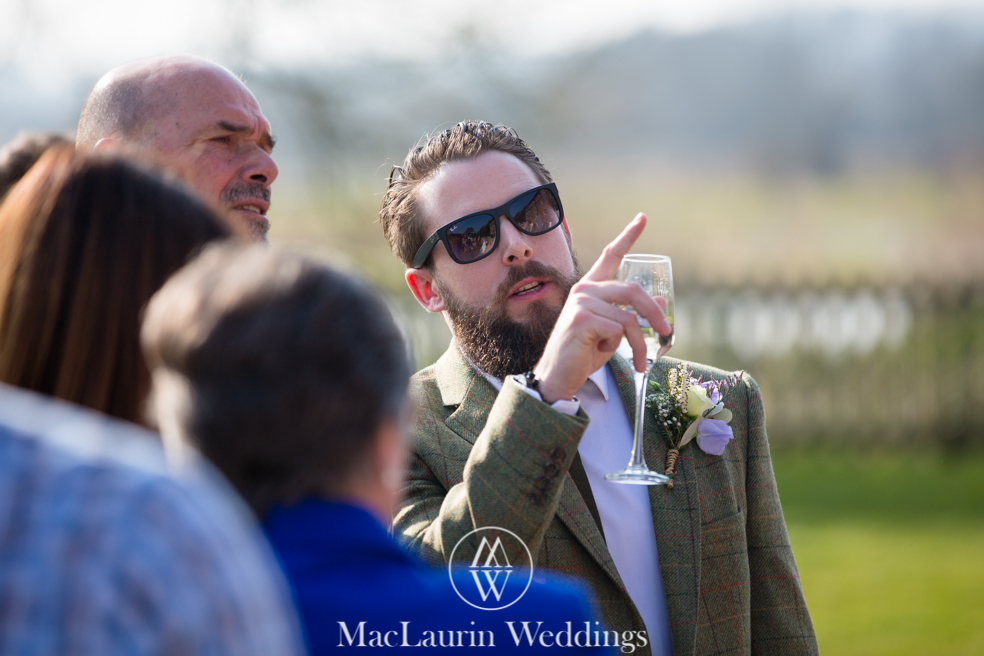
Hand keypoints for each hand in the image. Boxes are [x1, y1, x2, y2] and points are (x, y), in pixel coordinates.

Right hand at [533, 213, 671, 403]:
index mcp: (590, 289)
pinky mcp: (582, 319)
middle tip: (666, 334)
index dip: (628, 236)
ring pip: (629, 318)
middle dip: (653, 314)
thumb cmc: (583, 354)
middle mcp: (584, 290)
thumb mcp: (613, 333)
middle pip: (632, 290)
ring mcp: (581, 303)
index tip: (642, 217)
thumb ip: (631, 315)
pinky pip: (618, 331)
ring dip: (639, 344)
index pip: (610, 255)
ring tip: (639, 362)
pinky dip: (618, 347)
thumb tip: (662, 302)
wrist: (558, 376)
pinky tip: (599, 352)